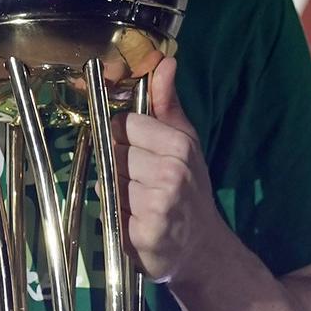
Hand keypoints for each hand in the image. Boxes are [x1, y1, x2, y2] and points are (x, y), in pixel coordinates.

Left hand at [113, 56, 219, 286]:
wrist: (201, 248)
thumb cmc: (190, 189)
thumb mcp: (185, 142)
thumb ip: (168, 103)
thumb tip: (165, 61)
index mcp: (179, 145)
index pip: (123, 125)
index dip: (126, 138)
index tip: (143, 153)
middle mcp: (170, 173)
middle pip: (113, 153)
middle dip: (122, 167)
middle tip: (145, 182)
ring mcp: (156, 205)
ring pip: (108, 181)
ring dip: (117, 192)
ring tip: (140, 202)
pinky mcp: (142, 234)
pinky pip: (108, 211)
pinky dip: (116, 216)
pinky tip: (135, 221)